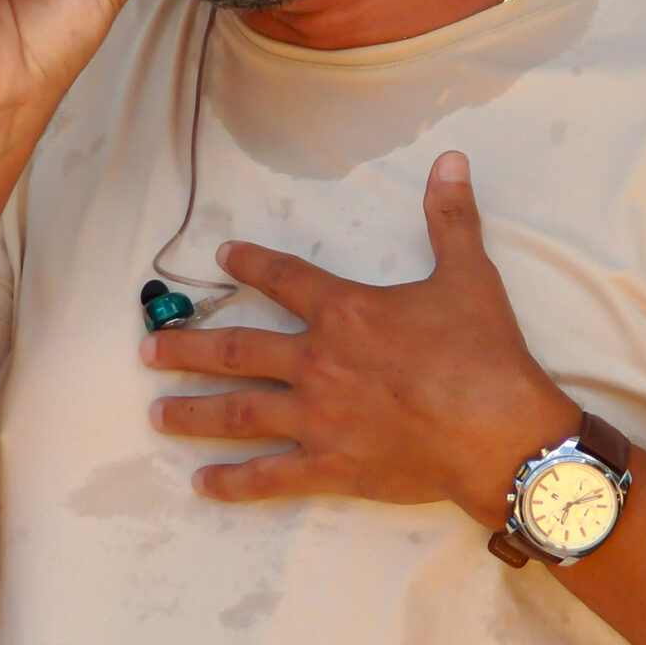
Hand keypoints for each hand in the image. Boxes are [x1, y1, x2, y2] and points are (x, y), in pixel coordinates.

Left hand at [144, 152, 574, 523]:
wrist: (497, 431)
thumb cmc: (483, 354)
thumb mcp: (469, 275)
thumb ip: (450, 218)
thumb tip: (451, 160)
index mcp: (344, 313)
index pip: (284, 279)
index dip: (250, 264)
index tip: (222, 257)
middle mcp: (317, 362)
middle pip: (237, 351)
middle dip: (188, 349)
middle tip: (148, 350)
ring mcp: (317, 417)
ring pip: (237, 412)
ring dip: (192, 411)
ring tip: (156, 412)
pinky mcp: (330, 465)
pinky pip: (270, 475)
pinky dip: (234, 482)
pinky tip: (202, 484)